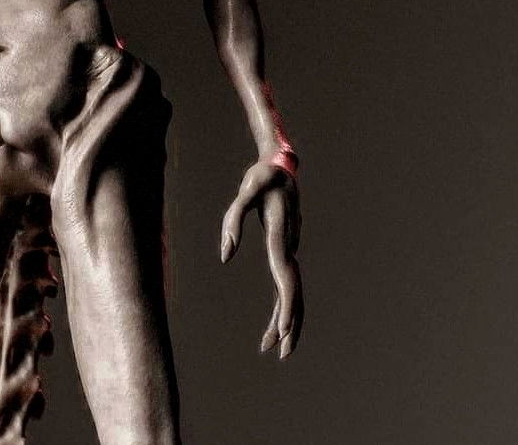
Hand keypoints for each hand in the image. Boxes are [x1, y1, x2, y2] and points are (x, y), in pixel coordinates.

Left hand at [219, 152, 302, 358]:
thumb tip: (225, 256)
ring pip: (291, 292)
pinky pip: (284, 283)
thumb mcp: (246, 190)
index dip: (286, 304)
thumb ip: (234, 219)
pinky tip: (273, 324)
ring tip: (272, 348)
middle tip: (280, 354)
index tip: (285, 329)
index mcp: (281, 235)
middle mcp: (290, 246)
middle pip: (292, 292)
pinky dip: (280, 305)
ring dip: (284, 320)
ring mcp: (290, 249)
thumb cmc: (262, 176)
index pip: (285, 277)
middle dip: (289, 324)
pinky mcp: (284, 249)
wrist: (281, 164)